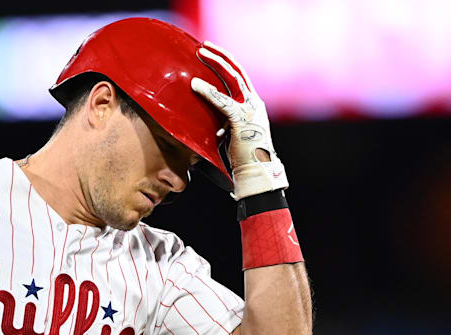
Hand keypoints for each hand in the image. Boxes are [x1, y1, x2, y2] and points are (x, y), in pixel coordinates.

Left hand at [190, 42, 287, 198]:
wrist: (255, 172)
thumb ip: (223, 124)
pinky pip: (223, 101)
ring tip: (200, 53)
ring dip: (216, 64)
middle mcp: (253, 103)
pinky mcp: (241, 120)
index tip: (212, 53)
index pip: (239, 78)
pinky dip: (207, 92)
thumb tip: (209, 125)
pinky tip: (195, 85)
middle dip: (221, 56)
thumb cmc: (242, 157)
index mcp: (252, 106)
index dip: (226, 64)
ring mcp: (250, 110)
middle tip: (204, 46)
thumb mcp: (230, 135)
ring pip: (233, 79)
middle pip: (237, 72)